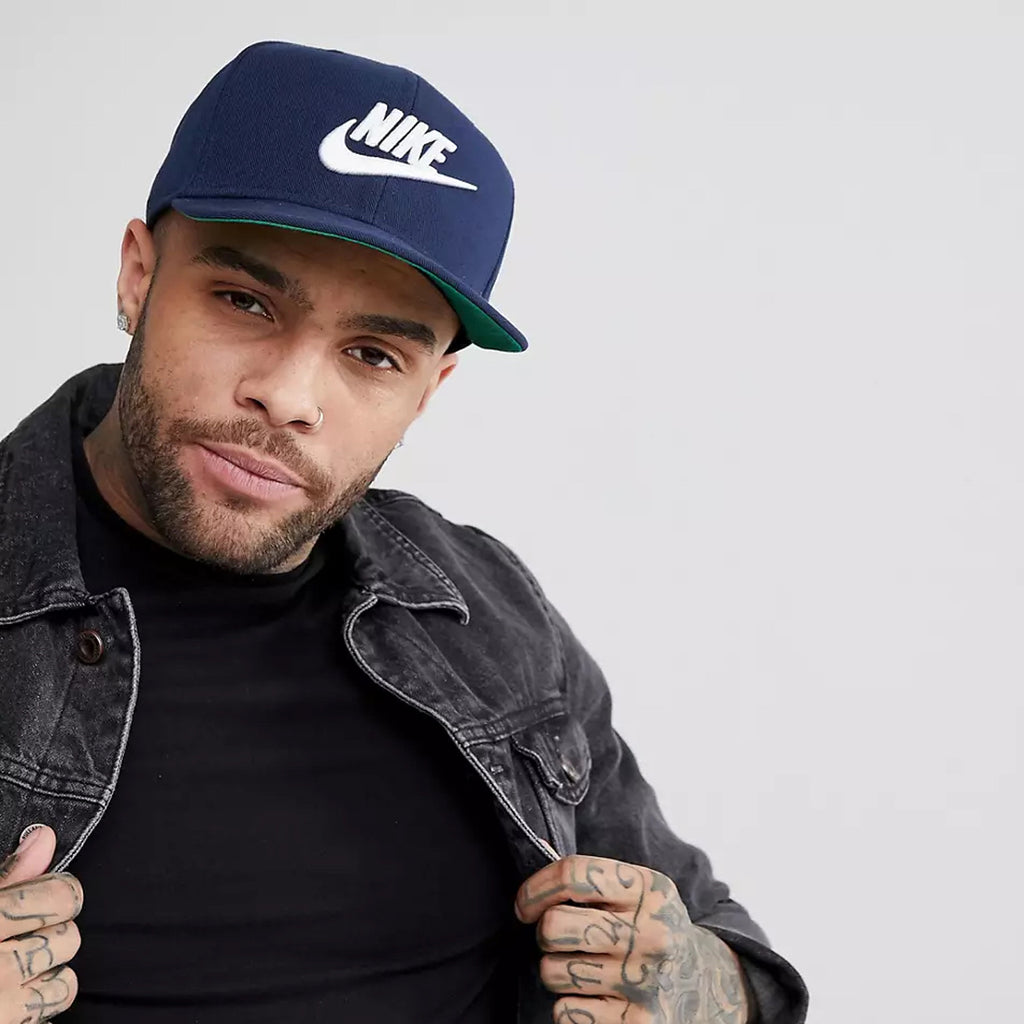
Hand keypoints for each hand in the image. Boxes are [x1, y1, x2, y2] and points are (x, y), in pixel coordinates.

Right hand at [0, 827, 81, 1022]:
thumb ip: (4, 875)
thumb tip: (45, 839)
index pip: (64, 898)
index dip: (61, 892)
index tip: (48, 893)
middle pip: (68, 939)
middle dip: (53, 934)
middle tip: (23, 936)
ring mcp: (0, 1009)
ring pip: (64, 986)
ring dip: (48, 976)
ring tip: (19, 968)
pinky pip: (43, 1020)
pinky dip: (34, 1010)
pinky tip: (9, 1000)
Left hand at [515, 854, 749, 1023]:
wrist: (707, 986)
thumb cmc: (652, 930)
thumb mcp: (639, 892)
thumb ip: (594, 882)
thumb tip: (531, 893)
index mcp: (649, 890)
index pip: (573, 874)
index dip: (536, 889)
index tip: (526, 905)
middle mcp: (652, 934)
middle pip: (555, 926)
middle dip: (544, 933)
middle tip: (558, 938)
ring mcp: (646, 982)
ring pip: (553, 971)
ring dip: (555, 971)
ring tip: (581, 968)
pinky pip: (566, 1011)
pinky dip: (569, 1007)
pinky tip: (594, 998)